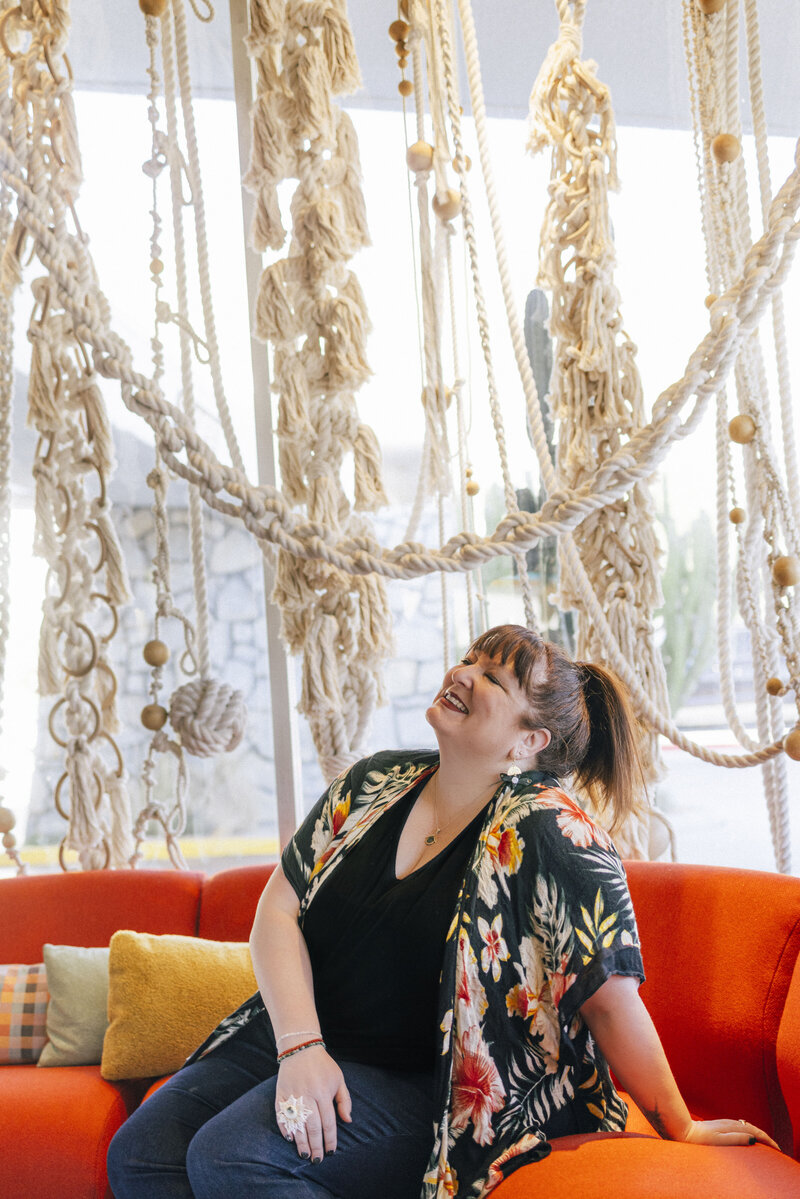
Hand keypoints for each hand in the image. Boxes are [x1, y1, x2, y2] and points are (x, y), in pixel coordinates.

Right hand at [275, 1046, 351, 1160]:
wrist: (300, 1047)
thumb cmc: (323, 1066)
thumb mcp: (338, 1079)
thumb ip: (344, 1100)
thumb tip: (348, 1121)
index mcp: (323, 1092)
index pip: (328, 1122)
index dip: (330, 1139)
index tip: (331, 1152)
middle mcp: (307, 1095)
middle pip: (312, 1126)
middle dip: (315, 1146)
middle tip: (317, 1160)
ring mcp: (292, 1095)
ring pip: (297, 1124)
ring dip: (301, 1142)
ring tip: (305, 1155)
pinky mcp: (280, 1094)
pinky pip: (281, 1115)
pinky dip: (285, 1128)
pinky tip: (290, 1139)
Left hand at [682, 1117, 780, 1151]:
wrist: (683, 1130)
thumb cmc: (700, 1139)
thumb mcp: (719, 1141)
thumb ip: (736, 1139)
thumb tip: (753, 1139)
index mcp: (732, 1127)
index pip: (755, 1132)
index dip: (767, 1140)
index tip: (776, 1148)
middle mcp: (730, 1123)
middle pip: (752, 1129)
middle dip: (764, 1137)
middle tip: (774, 1147)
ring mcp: (724, 1123)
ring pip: (746, 1127)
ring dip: (757, 1133)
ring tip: (764, 1142)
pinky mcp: (719, 1125)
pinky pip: (739, 1127)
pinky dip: (748, 1131)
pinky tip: (746, 1135)